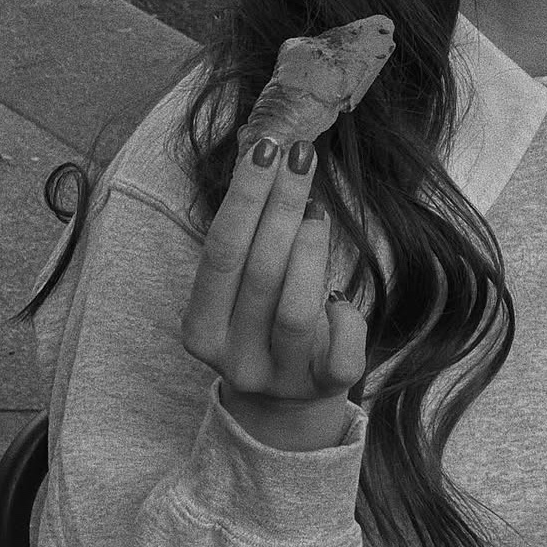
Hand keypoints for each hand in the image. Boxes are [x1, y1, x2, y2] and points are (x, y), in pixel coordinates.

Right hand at [182, 137, 367, 449]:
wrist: (285, 399)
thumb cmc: (264, 317)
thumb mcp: (244, 286)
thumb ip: (251, 237)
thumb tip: (272, 156)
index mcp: (201, 327)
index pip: (220, 252)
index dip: (244, 197)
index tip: (266, 147)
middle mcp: (232, 358)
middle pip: (258, 272)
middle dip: (282, 205)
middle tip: (301, 156)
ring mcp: (277, 378)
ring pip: (295, 311)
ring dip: (311, 251)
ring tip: (318, 212)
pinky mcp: (321, 389)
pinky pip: (340, 351)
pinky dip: (345, 317)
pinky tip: (340, 297)